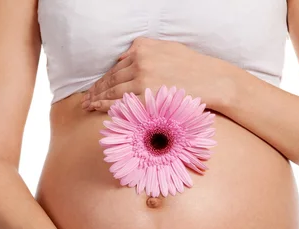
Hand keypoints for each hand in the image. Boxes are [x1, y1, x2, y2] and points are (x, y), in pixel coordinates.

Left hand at [81, 37, 223, 112]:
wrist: (212, 80)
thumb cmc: (192, 66)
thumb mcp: (166, 48)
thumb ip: (143, 50)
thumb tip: (121, 58)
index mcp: (143, 49)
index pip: (116, 67)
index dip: (103, 78)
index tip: (95, 87)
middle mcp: (140, 62)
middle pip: (111, 79)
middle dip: (96, 90)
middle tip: (86, 99)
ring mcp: (143, 80)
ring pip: (113, 91)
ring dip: (98, 99)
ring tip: (88, 105)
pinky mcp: (148, 97)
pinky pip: (123, 103)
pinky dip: (108, 106)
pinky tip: (99, 109)